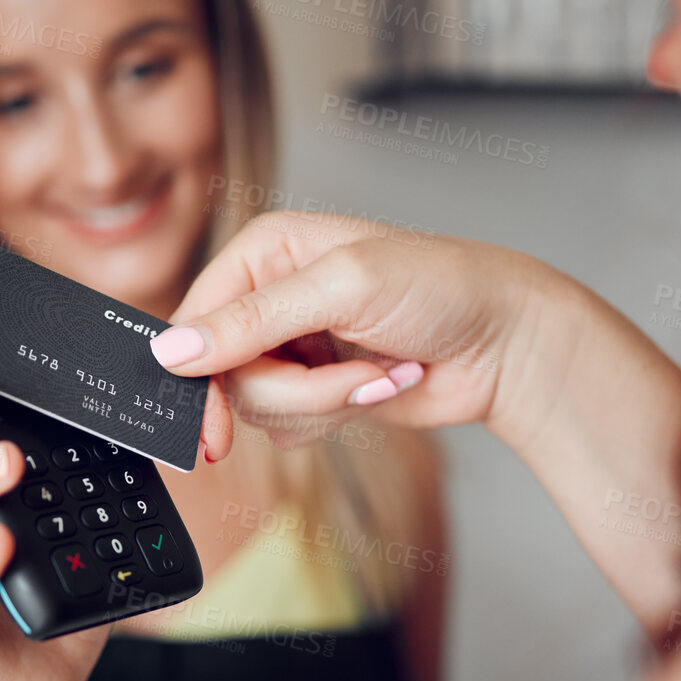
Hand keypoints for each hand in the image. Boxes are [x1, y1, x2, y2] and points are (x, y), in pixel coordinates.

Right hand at [151, 212, 550, 458]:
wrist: (507, 343)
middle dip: (291, 390)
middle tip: (345, 382)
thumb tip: (173, 351)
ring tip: (377, 372)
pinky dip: (337, 416)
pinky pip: (289, 427)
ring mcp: (294, 347)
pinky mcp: (318, 390)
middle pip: (223, 375)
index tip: (211, 424)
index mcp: (265, 252)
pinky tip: (381, 384)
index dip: (198, 374)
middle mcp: (271, 298)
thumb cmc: (444, 288)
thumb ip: (253, 321)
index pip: (194, 321)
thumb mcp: (342, 288)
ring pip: (257, 407)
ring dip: (324, 403)